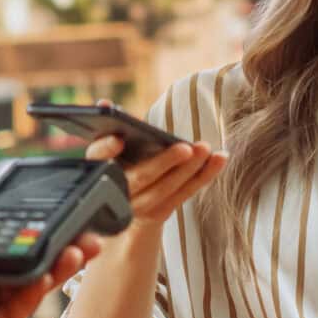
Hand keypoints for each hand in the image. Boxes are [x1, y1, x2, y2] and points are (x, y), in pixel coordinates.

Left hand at [0, 177, 100, 317]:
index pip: (14, 242)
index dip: (42, 231)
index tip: (69, 218)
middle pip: (31, 266)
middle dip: (64, 252)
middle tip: (92, 238)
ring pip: (32, 288)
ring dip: (59, 269)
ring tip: (82, 250)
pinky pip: (19, 310)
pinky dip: (37, 291)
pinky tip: (51, 272)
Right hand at [85, 102, 226, 234]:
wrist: (126, 201)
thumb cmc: (121, 160)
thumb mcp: (113, 144)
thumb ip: (110, 122)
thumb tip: (105, 104)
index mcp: (99, 169)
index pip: (97, 158)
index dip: (106, 149)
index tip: (119, 139)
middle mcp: (117, 192)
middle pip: (141, 177)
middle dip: (164, 163)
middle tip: (185, 148)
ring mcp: (138, 207)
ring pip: (165, 190)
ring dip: (189, 170)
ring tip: (205, 149)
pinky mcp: (158, 213)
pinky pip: (183, 194)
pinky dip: (203, 176)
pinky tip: (219, 158)